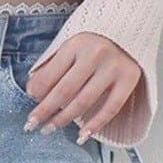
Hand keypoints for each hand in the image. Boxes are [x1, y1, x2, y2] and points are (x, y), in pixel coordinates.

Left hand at [19, 32, 139, 140]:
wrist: (132, 27)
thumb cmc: (97, 39)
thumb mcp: (70, 44)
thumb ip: (52, 65)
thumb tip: (33, 89)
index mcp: (77, 43)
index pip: (51, 74)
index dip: (37, 92)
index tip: (30, 102)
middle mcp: (96, 54)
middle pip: (64, 91)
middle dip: (45, 110)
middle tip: (32, 123)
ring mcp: (113, 68)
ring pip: (83, 102)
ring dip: (64, 119)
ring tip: (51, 128)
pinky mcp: (129, 79)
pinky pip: (110, 108)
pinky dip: (95, 125)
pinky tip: (82, 135)